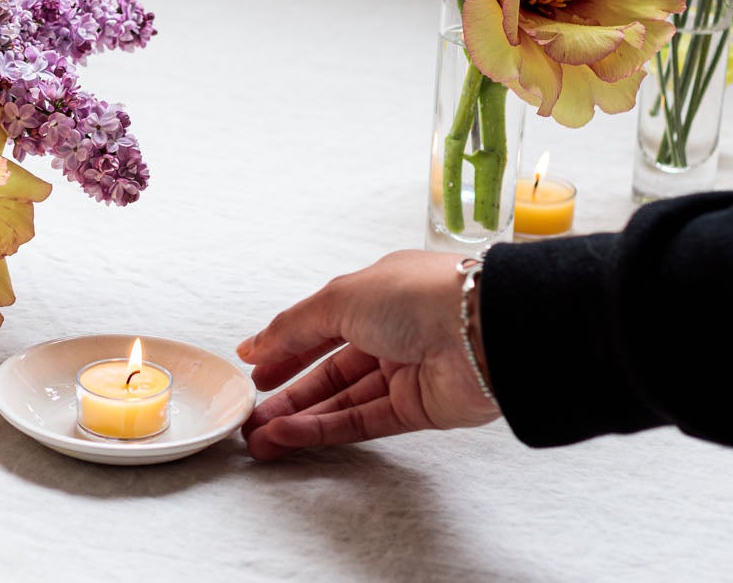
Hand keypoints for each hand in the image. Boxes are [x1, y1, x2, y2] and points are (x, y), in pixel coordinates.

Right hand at [237, 250, 498, 459]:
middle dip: (287, 392)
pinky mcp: (417, 411)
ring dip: (298, 417)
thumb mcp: (340, 298)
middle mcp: (390, 333)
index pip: (320, 326)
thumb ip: (293, 327)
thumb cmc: (419, 297)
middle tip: (250, 413)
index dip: (285, 347)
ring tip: (259, 436)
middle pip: (328, 369)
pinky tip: (290, 434)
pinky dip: (323, 429)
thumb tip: (256, 344)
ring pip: (340, 400)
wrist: (481, 332)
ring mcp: (404, 373)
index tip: (254, 368)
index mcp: (375, 295)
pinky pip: (360, 423)